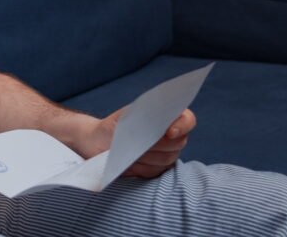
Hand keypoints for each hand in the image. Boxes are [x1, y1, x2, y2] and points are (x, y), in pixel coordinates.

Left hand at [82, 107, 196, 178]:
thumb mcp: (125, 117)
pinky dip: (142, 167)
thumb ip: (143, 115)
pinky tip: (129, 162)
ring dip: (147, 155)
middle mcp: (171, 137)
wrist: (98, 144)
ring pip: (167, 158)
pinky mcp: (157, 170)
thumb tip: (157, 119)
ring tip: (129, 150)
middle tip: (138, 142)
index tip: (169, 131)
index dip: (183, 126)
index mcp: (167, 117)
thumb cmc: (113, 126)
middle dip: (158, 143)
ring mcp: (166, 155)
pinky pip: (156, 172)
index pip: (188, 120)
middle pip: (179, 143)